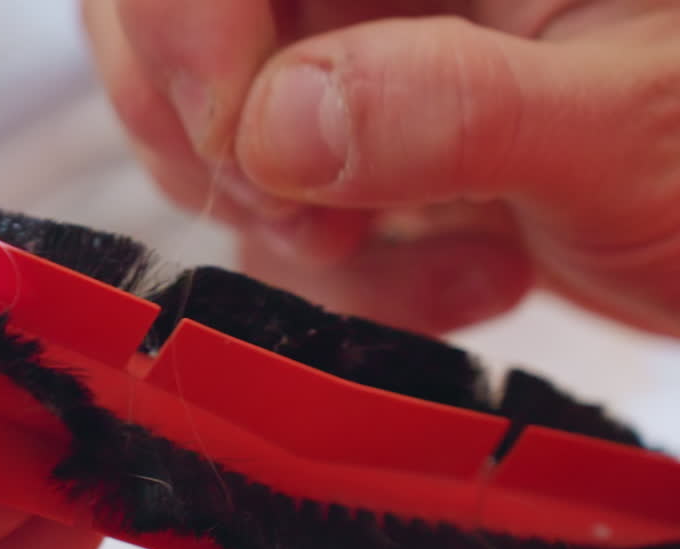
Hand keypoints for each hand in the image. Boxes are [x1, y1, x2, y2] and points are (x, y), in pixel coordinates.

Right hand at [83, 0, 679, 334]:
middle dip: (210, 132)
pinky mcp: (350, 141)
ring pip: (205, 121)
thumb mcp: (627, 130)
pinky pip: (266, 206)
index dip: (186, 16)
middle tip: (309, 217)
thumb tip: (274, 124)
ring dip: (291, 225)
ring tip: (434, 255)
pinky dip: (339, 270)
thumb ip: (452, 109)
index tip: (233, 137)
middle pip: (167, 13)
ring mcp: (356, 54)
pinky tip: (462, 276)